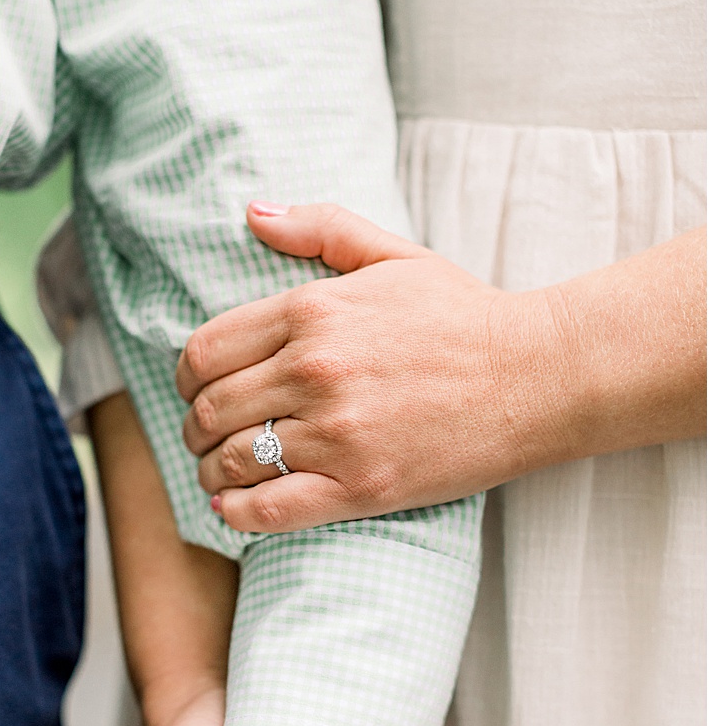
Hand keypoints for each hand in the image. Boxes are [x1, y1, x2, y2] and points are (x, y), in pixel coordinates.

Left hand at [176, 201, 538, 533]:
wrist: (538, 375)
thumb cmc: (463, 315)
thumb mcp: (393, 254)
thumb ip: (319, 228)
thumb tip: (252, 213)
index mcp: (311, 312)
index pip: (205, 351)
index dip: (186, 377)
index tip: (194, 389)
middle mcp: (314, 370)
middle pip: (210, 409)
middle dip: (194, 427)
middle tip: (203, 437)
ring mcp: (336, 432)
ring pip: (231, 461)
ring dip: (211, 472)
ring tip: (218, 473)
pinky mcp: (360, 485)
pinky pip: (268, 507)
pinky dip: (237, 512)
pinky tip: (233, 507)